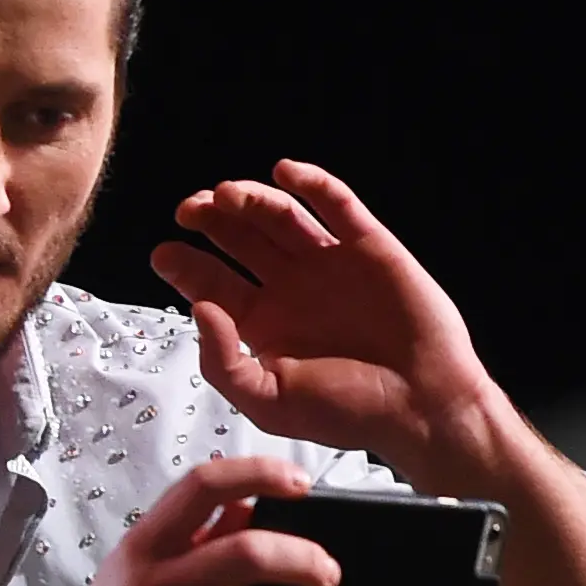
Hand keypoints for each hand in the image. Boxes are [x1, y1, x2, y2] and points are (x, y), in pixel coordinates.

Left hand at [152, 162, 505, 482]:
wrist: (421, 408)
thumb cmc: (346, 413)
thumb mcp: (267, 402)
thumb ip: (223, 361)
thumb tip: (198, 308)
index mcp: (261, 323)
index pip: (212, 283)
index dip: (185, 266)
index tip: (164, 254)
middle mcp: (290, 288)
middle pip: (239, 240)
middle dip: (210, 220)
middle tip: (188, 211)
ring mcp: (329, 264)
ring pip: (281, 217)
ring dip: (251, 200)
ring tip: (226, 195)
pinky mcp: (370, 247)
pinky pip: (339, 206)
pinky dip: (312, 184)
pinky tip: (285, 172)